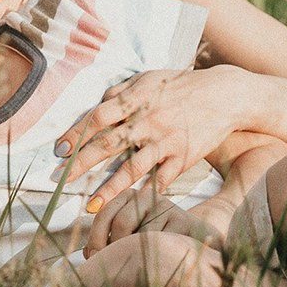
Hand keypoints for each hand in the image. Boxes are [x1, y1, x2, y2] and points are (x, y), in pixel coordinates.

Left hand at [59, 67, 248, 212]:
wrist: (226, 95)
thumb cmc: (181, 85)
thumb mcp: (148, 78)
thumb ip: (120, 91)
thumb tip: (96, 104)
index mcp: (136, 100)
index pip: (99, 117)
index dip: (77, 134)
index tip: (60, 150)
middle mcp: (149, 121)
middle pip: (109, 144)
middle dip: (82, 164)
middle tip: (59, 180)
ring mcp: (166, 141)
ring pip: (133, 168)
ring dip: (109, 189)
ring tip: (90, 207)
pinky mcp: (184, 157)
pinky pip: (162, 180)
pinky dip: (147, 194)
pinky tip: (131, 208)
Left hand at [83, 183, 220, 256]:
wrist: (193, 240)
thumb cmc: (152, 240)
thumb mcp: (127, 236)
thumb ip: (106, 241)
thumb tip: (87, 254)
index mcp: (127, 197)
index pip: (104, 215)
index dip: (95, 238)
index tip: (93, 258)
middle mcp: (145, 195)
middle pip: (121, 222)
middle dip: (113, 247)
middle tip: (111, 267)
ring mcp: (165, 205)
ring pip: (142, 235)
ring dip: (136, 254)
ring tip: (137, 264)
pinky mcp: (182, 219)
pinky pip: (161, 242)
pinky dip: (155, 255)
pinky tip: (157, 262)